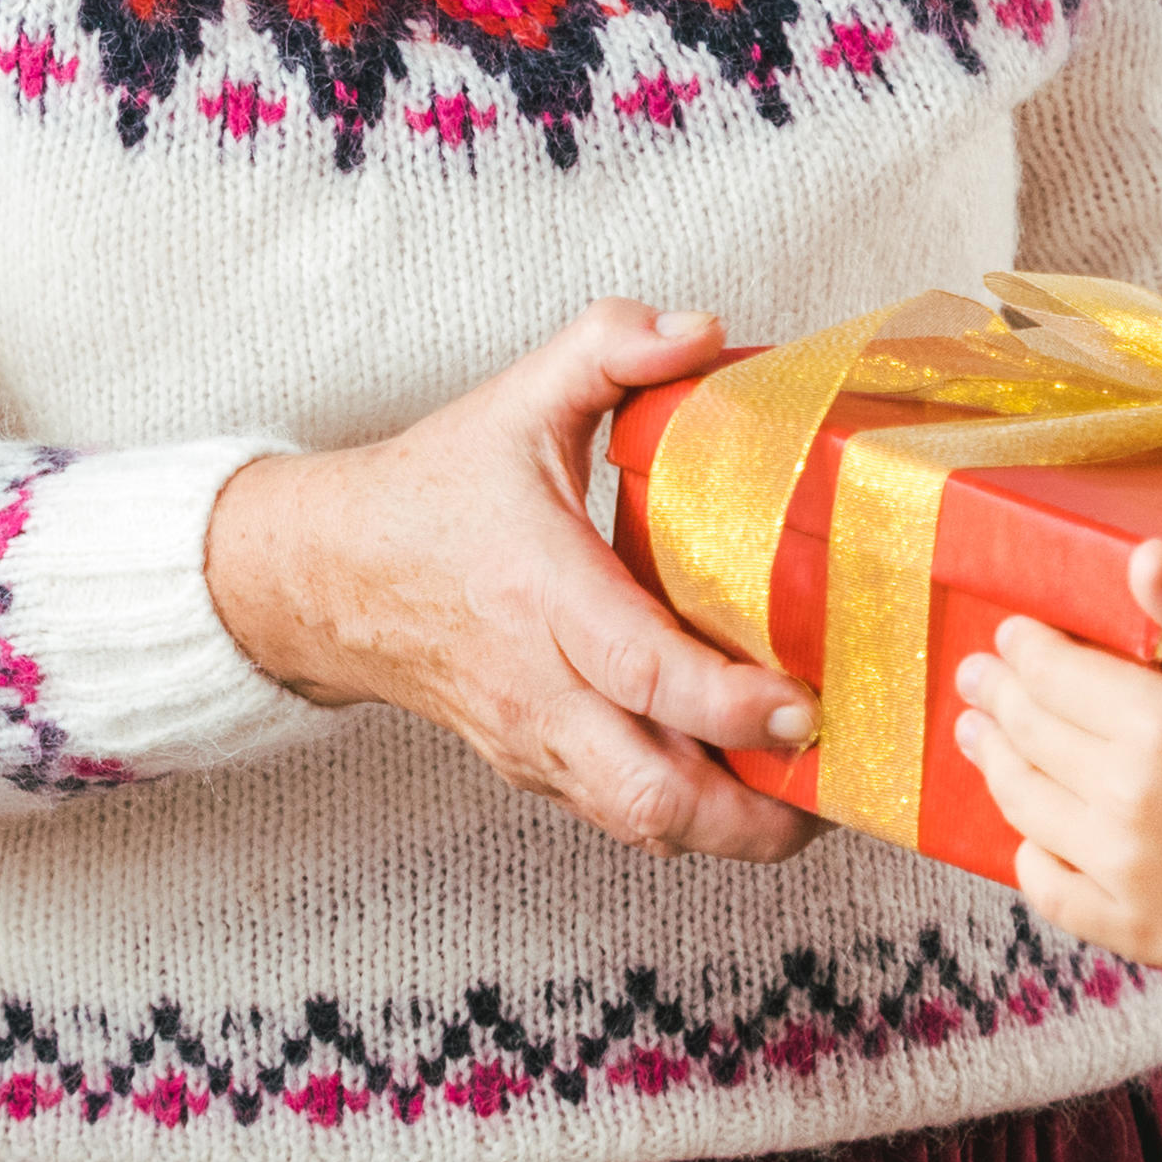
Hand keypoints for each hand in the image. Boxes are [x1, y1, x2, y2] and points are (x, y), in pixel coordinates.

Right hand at [203, 302, 821, 863]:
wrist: (326, 578)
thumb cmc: (430, 495)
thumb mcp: (516, 400)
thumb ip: (609, 348)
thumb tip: (701, 333)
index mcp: (540, 594)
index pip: (643, 674)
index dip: (733, 706)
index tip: (803, 705)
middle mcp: (537, 688)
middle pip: (652, 796)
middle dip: (758, 811)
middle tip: (835, 774)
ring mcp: (535, 742)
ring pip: (645, 827)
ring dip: (737, 829)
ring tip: (813, 794)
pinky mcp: (537, 771)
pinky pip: (626, 819)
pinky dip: (695, 818)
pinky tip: (750, 784)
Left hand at [950, 544, 1161, 973]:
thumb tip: (1141, 555)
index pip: (1056, 674)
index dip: (1025, 649)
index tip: (1011, 635)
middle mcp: (1126, 798)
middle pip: (1031, 733)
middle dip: (997, 696)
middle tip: (975, 677)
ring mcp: (1121, 869)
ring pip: (1025, 803)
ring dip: (994, 762)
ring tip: (978, 736)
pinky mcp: (1128, 927)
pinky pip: (1048, 888)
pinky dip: (1028, 856)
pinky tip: (1027, 832)